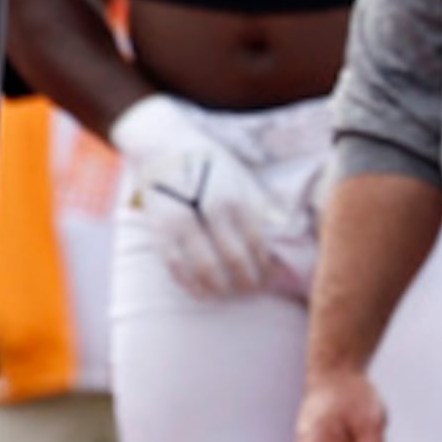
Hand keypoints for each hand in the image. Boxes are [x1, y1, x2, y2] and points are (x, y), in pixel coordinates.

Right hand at [111, 95, 284, 299]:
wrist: (162, 147)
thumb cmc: (209, 164)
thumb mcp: (241, 178)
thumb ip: (259, 207)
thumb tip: (282, 236)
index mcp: (232, 198)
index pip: (256, 243)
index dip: (265, 266)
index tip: (270, 278)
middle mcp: (207, 211)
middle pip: (234, 259)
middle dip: (247, 281)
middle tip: (253, 290)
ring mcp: (180, 222)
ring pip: (205, 268)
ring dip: (221, 288)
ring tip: (230, 294)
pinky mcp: (159, 231)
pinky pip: (176, 267)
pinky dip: (191, 284)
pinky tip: (202, 292)